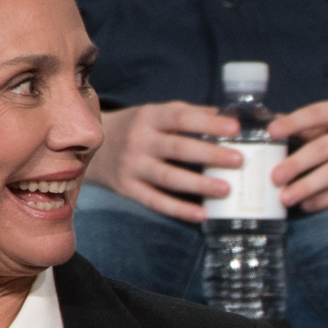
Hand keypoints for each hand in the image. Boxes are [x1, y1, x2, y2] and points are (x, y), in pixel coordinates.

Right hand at [90, 102, 236, 220]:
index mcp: (149, 117)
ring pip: (168, 177)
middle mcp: (139, 140)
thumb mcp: (155, 113)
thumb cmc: (134, 128)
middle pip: (178, 148)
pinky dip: (179, 209)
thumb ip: (188, 114)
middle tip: (239, 160)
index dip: (209, 123)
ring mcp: (132, 166)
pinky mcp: (127, 188)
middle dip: (210, 154)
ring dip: (198, 185)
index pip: (181, 118)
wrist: (89, 147)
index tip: (236, 128)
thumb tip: (227, 115)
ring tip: (225, 189)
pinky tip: (201, 214)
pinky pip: (156, 201)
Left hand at [272, 97, 327, 211]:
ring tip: (286, 197)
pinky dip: (326, 199)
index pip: (316, 113)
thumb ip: (309, 126)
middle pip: (324, 148)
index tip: (272, 133)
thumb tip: (271, 126)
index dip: (293, 123)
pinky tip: (309, 204)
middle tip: (274, 177)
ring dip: (307, 186)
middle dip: (296, 164)